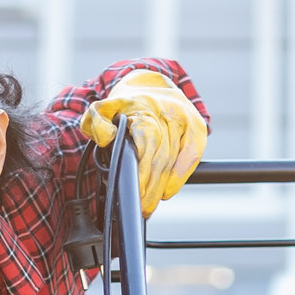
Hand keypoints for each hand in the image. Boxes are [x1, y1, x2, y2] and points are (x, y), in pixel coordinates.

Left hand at [77, 67, 206, 213]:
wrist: (154, 85)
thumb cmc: (127, 104)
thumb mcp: (105, 107)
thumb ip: (97, 120)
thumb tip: (105, 136)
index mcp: (144, 109)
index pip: (147, 145)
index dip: (142, 172)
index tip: (135, 191)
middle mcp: (167, 114)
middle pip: (160, 158)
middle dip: (150, 187)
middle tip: (141, 208)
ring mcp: (184, 121)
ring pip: (173, 160)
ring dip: (161, 186)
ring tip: (149, 205)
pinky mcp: (197, 128)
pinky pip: (191, 155)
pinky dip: (180, 175)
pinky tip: (168, 191)